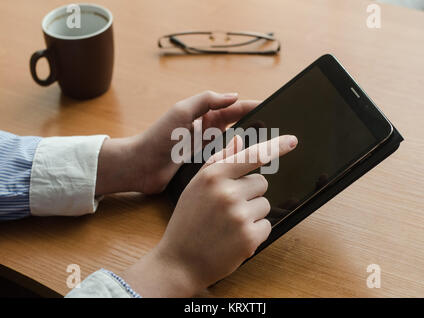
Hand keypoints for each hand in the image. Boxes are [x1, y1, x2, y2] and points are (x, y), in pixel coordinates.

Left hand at [95, 91, 259, 194]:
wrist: (140, 166)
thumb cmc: (157, 138)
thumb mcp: (181, 112)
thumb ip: (205, 100)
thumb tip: (232, 95)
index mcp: (203, 115)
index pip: (233, 108)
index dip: (252, 107)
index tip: (270, 108)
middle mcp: (207, 130)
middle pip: (239, 125)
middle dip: (256, 126)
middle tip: (274, 130)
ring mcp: (207, 149)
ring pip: (235, 144)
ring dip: (248, 144)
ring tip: (266, 147)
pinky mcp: (204, 165)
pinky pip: (226, 160)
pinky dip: (236, 160)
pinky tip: (248, 164)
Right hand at [121, 134, 297, 296]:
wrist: (179, 262)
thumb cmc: (188, 221)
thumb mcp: (196, 186)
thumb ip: (218, 160)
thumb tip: (240, 140)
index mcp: (213, 176)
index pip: (252, 156)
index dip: (275, 147)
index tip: (292, 141)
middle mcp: (227, 193)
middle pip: (261, 182)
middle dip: (250, 193)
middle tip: (227, 208)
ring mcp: (239, 215)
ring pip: (265, 204)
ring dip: (252, 213)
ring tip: (228, 225)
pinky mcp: (249, 237)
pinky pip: (267, 225)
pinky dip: (255, 232)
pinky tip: (234, 238)